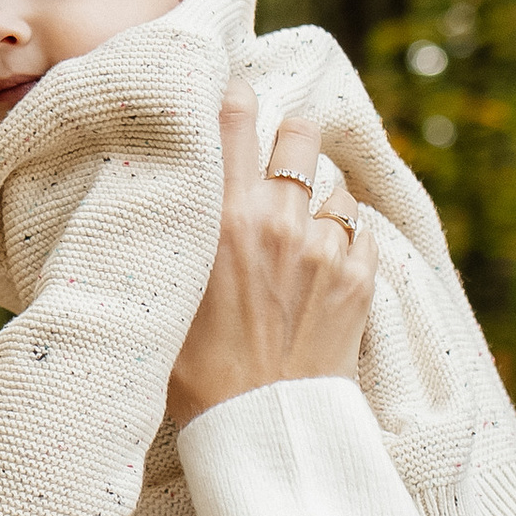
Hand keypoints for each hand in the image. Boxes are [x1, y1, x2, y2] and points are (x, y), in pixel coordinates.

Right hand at [167, 87, 373, 427]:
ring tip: (303, 231)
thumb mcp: (163, 295)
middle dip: (291, 139)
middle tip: (281, 155)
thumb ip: (168, 240)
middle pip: (299, 136)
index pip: (233, 122)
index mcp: (224, 218)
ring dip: (320, 200)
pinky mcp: (360, 278)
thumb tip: (154, 203)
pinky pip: (362, 231)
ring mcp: (326, 247)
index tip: (234, 87)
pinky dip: (346, 240)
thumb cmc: (195, 372)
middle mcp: (279, 220)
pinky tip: (324, 264)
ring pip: (335, 188)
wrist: (261, 428)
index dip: (234, 95)